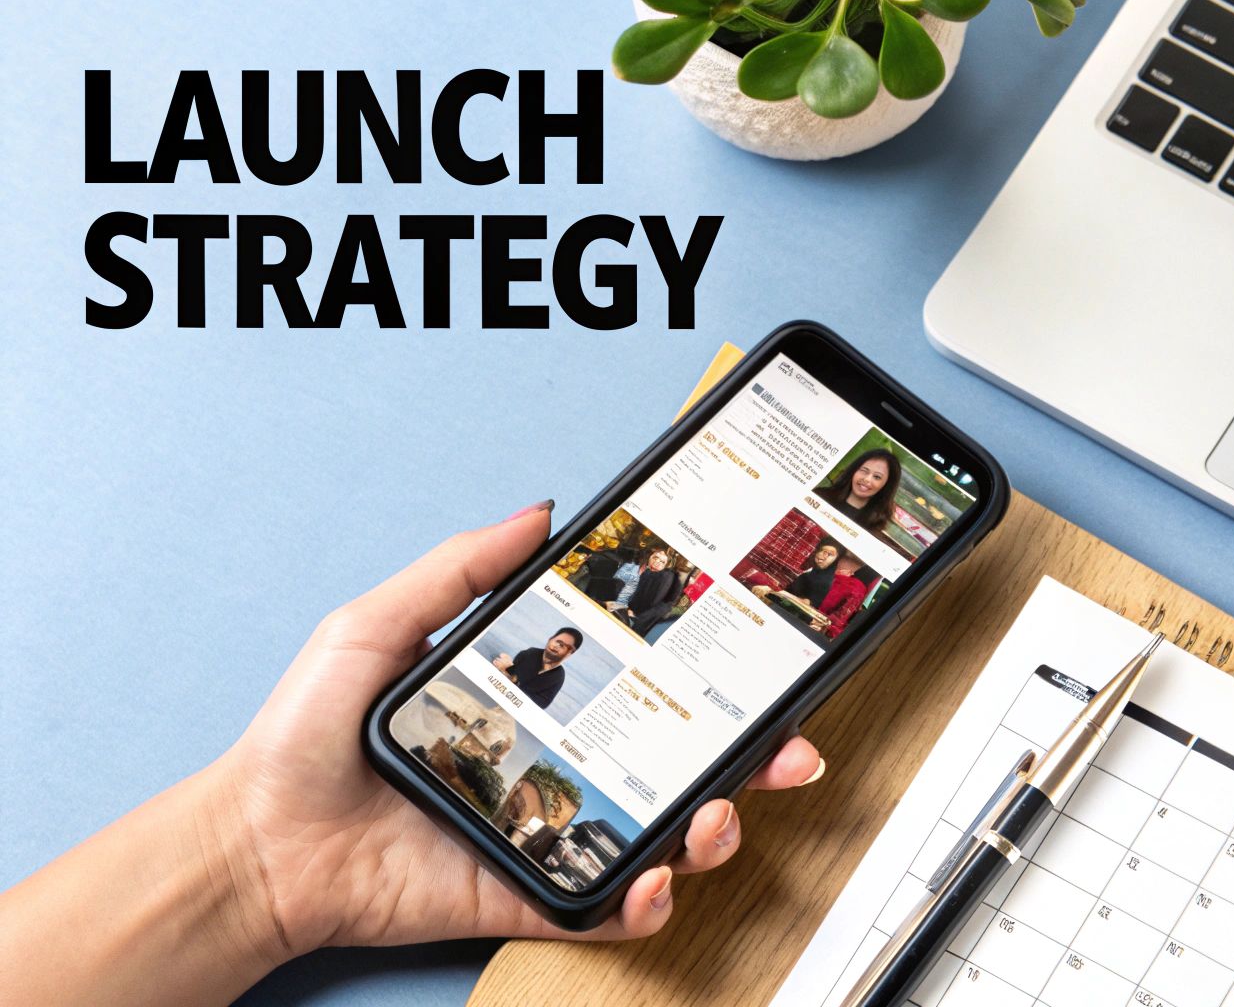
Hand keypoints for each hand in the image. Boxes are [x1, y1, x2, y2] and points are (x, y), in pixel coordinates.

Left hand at [219, 501, 823, 954]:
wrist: (257, 839)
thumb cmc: (308, 734)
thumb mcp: (379, 623)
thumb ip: (459, 571)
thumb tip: (535, 514)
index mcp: (538, 702)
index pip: (643, 683)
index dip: (708, 676)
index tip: (754, 658)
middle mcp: (558, 767)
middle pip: (680, 763)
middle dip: (753, 761)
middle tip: (787, 750)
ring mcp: (548, 834)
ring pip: (662, 837)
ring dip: (712, 830)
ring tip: (719, 815)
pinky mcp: (524, 896)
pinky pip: (603, 908)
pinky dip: (643, 902)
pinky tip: (655, 879)